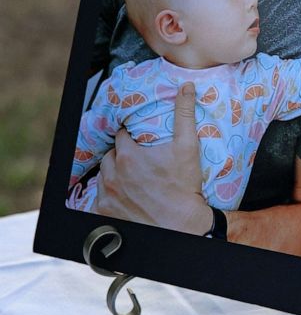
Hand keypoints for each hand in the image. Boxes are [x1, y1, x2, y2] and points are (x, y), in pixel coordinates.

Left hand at [94, 82, 211, 234]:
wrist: (182, 225)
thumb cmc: (184, 188)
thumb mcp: (188, 147)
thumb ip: (185, 114)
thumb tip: (186, 88)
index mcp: (128, 155)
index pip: (121, 136)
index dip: (131, 137)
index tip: (140, 142)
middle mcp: (113, 174)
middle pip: (110, 156)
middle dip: (120, 155)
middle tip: (137, 161)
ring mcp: (107, 195)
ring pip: (103, 175)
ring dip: (113, 173)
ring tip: (130, 178)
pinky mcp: (106, 212)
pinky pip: (99, 198)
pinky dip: (108, 195)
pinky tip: (123, 196)